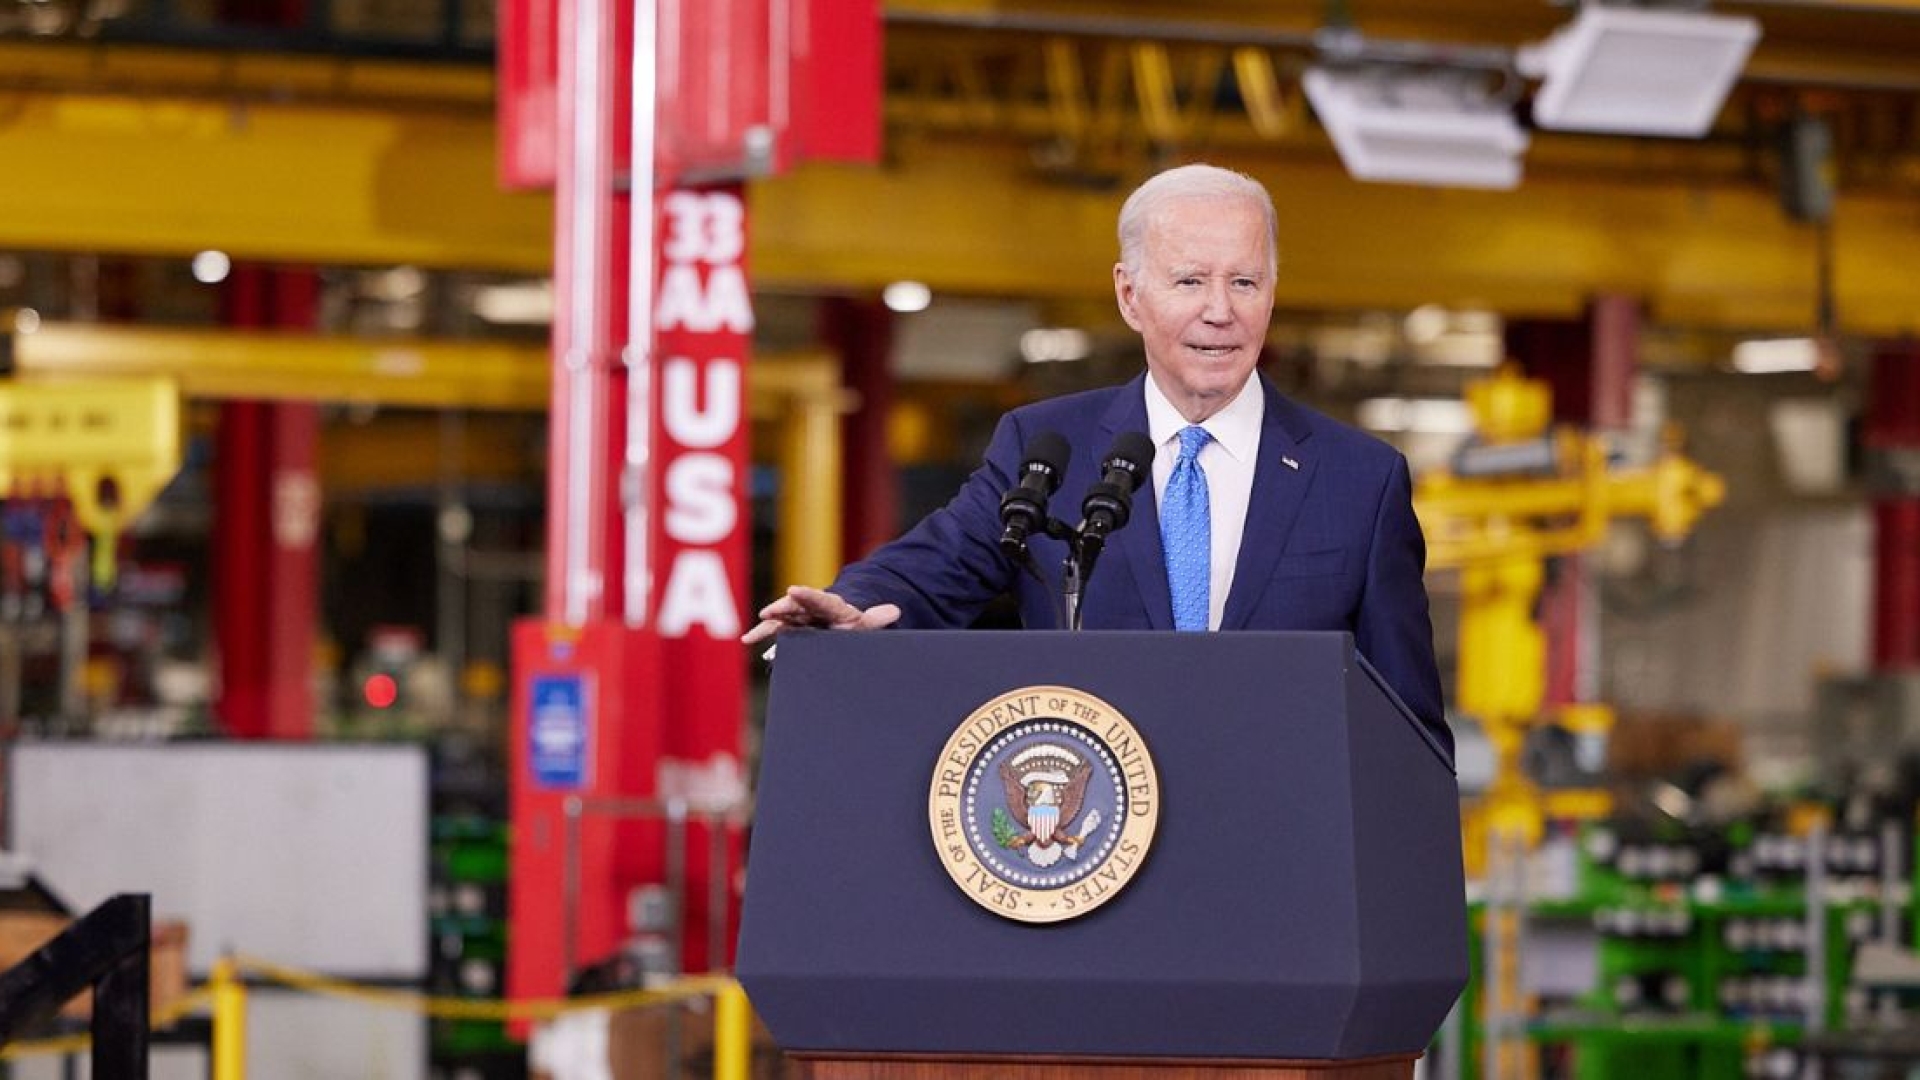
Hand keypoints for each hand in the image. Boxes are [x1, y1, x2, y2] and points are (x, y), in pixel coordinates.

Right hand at [740, 586, 900, 645]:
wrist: (841, 620)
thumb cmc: (854, 623)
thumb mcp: (868, 622)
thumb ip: (878, 618)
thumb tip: (895, 611)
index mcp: (832, 605)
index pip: (820, 599)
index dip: (807, 595)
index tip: (792, 590)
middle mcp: (812, 608)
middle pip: (796, 607)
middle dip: (782, 608)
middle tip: (768, 612)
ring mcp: (799, 616)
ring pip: (781, 618)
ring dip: (768, 624)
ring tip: (752, 633)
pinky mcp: (791, 626)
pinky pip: (775, 629)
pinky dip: (763, 633)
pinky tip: (748, 639)